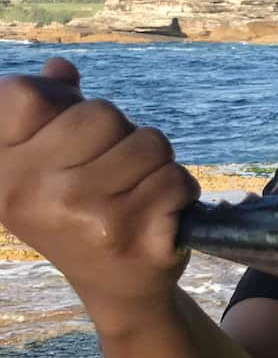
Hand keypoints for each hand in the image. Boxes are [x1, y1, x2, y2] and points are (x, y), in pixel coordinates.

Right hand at [0, 58, 198, 328]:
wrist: (116, 287)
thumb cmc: (85, 212)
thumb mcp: (51, 164)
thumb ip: (52, 113)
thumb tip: (60, 69)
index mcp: (4, 170)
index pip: (24, 95)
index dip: (61, 103)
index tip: (68, 137)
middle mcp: (32, 193)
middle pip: (101, 114)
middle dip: (122, 135)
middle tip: (115, 172)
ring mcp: (82, 216)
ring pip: (149, 143)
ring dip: (156, 163)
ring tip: (138, 192)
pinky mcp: (131, 236)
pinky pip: (176, 179)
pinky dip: (180, 190)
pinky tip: (159, 214)